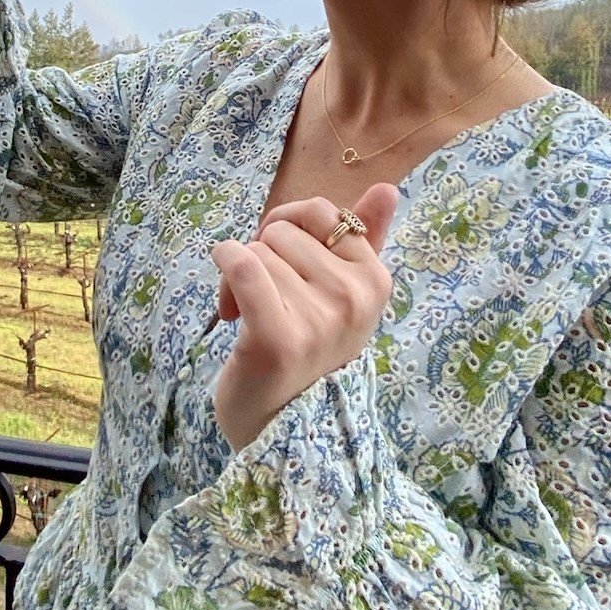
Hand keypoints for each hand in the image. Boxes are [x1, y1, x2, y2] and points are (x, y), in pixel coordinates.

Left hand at [208, 183, 398, 450]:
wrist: (278, 422)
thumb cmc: (306, 346)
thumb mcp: (343, 293)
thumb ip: (365, 238)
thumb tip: (387, 187)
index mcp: (375, 280)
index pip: (321, 213)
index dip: (290, 232)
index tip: (286, 268)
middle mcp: (355, 298)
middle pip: (281, 231)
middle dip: (262, 256)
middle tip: (264, 300)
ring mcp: (320, 319)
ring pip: (255, 250)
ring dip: (238, 279)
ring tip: (248, 318)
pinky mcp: (278, 337)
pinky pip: (242, 266)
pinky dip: (223, 270)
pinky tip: (227, 304)